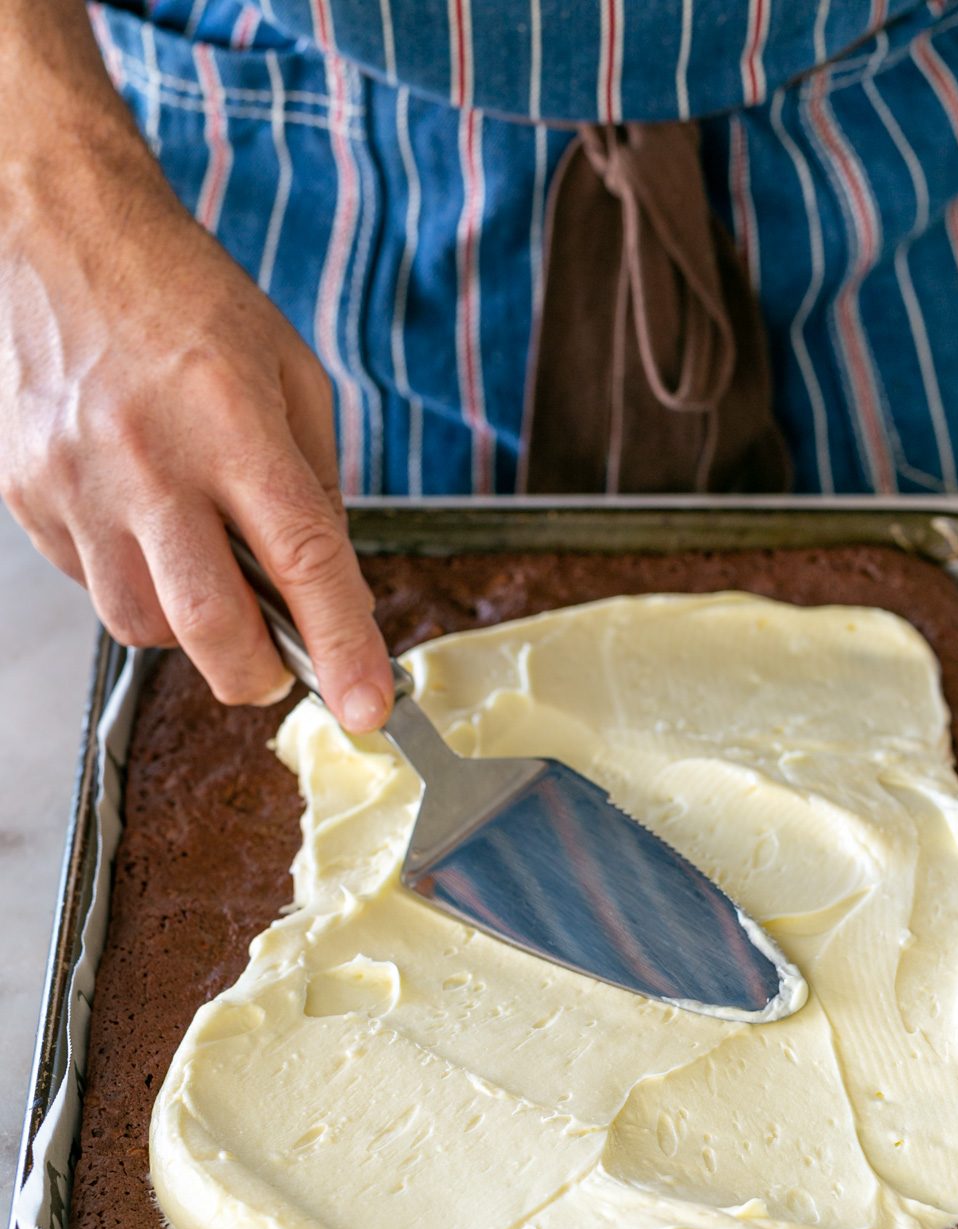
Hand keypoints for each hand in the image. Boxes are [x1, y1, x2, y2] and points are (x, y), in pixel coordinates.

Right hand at [0, 16, 391, 732]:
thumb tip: (323, 584)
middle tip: (280, 670)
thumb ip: (315, 484)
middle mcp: (148, 458)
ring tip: (209, 576)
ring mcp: (77, 482)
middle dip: (257, 675)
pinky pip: (91, 584)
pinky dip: (135, 585)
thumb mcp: (291, 374)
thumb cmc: (186, 298)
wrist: (62, 235)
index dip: (340, 647)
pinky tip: (150, 535)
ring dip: (191, 630)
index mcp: (232, 421)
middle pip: (207, 624)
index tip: (366, 708)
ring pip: (141, 623)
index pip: (301, 560)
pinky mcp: (27, 494)